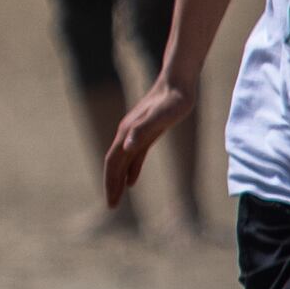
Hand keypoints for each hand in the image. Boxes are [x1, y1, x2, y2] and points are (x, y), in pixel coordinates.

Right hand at [102, 75, 193, 202]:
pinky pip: (134, 157)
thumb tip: (126, 147)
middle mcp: (127, 134)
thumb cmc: (173, 100)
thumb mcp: (161, 116)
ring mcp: (136, 134)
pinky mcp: (146, 133)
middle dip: (111, 185)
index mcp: (127, 133)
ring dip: (118, 179)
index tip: (111, 203)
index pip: (113, 162)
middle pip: (114, 164)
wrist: (178, 82)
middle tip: (112, 206)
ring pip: (122, 161)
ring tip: (118, 196)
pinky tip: (132, 181)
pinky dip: (131, 170)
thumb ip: (143, 130)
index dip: (111, 182)